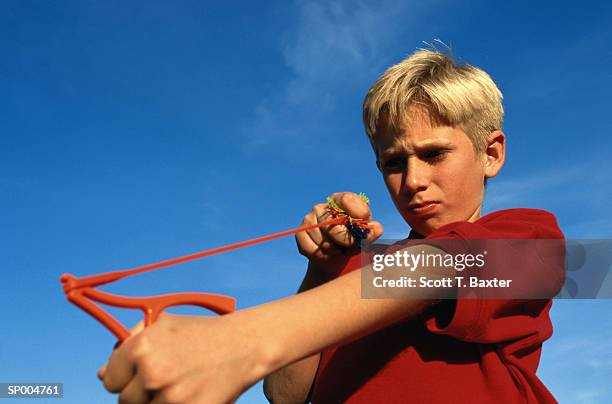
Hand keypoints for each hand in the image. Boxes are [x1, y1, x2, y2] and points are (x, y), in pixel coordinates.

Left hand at [97, 313, 263, 403]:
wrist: (244, 345)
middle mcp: (153, 373)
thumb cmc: (201, 333)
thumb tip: (102, 374)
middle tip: (166, 376)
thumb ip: (131, 342)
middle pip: (125, 400)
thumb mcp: (164, 324)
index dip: (124, 375)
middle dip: (141, 391)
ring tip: (180, 383)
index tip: (139, 372)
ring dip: (158, 401)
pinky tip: (190, 392)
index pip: (110, 379)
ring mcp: (171, 397)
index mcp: (142, 347)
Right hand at [296, 192, 382, 273]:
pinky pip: (311, 248)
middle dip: (344, 240)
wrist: (335, 257)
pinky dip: (321, 256)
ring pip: (322, 239)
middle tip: (349, 245)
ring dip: (333, 251)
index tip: (362, 225)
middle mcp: (322, 207)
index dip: (356, 213)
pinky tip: (326, 254)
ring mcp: (308, 219)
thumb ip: (372, 231)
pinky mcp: (300, 233)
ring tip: (337, 250)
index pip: (347, 199)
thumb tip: (375, 228)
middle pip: (332, 223)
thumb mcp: (366, 236)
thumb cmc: (353, 241)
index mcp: (340, 201)